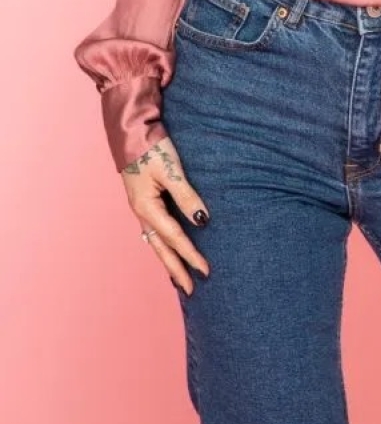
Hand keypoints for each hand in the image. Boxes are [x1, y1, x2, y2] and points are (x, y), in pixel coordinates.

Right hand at [121, 136, 211, 294]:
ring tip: (179, 278)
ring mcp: (141, 208)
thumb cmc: (151, 149)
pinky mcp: (143, 201)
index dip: (191, 256)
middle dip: (176, 270)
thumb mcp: (171, 171)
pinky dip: (163, 245)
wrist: (131, 133)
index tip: (206, 272)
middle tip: (191, 291)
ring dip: (169, 260)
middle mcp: (142, 213)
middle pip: (161, 248)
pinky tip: (168, 248)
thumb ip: (186, 196)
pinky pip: (155, 231)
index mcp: (147, 208)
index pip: (174, 238)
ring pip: (156, 242)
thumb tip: (202, 221)